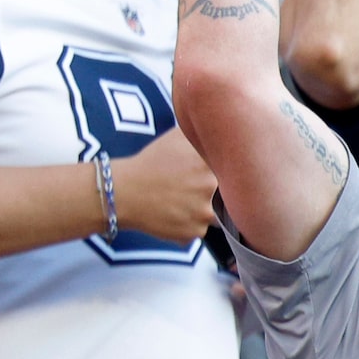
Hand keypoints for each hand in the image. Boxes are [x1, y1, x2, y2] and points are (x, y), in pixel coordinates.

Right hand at [110, 126, 218, 241]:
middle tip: (191, 188)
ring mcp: (203, 214)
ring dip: (202, 210)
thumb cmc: (151, 163)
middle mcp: (211, 190)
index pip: (234, 170)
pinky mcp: (193, 233)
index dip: (225, 172)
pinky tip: (174, 213)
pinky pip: (199, 230)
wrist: (124, 193)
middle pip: (226, 194)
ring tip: (181, 201)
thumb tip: (222, 125)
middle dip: (212, 192)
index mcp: (210, 165)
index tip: (210, 173)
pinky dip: (189, 225)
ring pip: (214, 214)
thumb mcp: (177, 136)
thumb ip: (203, 132)